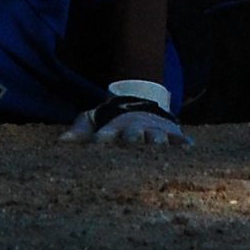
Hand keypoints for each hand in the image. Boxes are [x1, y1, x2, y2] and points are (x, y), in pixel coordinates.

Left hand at [61, 104, 192, 148]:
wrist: (139, 101)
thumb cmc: (113, 118)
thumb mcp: (94, 118)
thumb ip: (80, 130)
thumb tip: (61, 142)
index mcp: (116, 127)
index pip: (107, 134)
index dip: (103, 138)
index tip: (97, 145)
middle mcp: (136, 129)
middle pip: (134, 136)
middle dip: (132, 140)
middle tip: (131, 144)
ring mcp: (155, 130)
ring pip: (156, 138)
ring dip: (157, 142)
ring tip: (159, 148)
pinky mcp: (171, 133)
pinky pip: (179, 139)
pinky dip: (184, 143)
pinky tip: (189, 148)